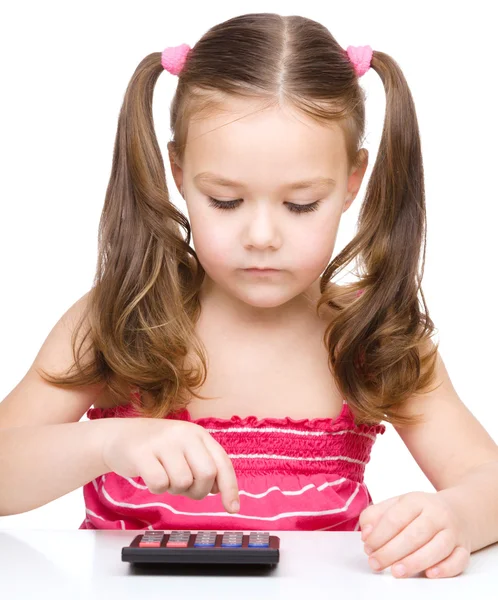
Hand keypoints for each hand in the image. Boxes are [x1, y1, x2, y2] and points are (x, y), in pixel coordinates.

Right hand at [101, 417, 239, 513]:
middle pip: (206, 474)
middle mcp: (183, 434)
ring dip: (173, 489)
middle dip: (198, 491)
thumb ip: (203, 464)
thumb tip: (219, 490)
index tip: (232, 508)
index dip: (230, 488)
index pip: (222, 463)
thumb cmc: (156, 448)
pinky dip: (156, 488)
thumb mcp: (184, 449)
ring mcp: (162, 441)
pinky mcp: (141, 452)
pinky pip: (159, 484)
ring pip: (182, 482)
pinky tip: (150, 476)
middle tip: (184, 488)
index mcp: (198, 433)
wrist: (118, 436)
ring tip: (163, 476)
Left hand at [358, 491, 471, 577]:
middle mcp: (437, 514)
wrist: (459, 510)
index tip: (368, 547)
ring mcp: (453, 531)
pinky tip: (429, 574)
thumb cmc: (421, 511)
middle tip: (376, 563)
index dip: (379, 535)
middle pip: (414, 534)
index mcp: (417, 500)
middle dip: (392, 551)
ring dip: (415, 562)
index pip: (396, 518)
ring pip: (437, 548)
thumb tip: (366, 533)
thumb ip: (376, 515)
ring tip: (396, 571)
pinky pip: (459, 560)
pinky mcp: (464, 548)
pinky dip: (445, 568)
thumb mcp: (397, 504)